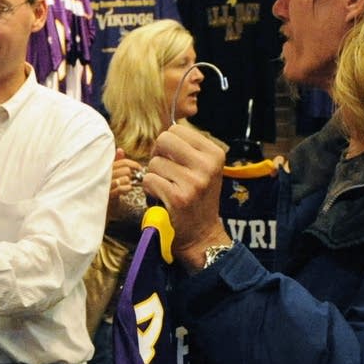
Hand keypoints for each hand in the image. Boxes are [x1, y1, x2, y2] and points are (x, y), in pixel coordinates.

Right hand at [107, 148, 145, 221]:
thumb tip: (120, 150)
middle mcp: (103, 173)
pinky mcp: (106, 194)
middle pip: (125, 169)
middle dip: (131, 175)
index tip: (139, 168)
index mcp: (104, 167)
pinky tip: (126, 190)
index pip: (121, 161)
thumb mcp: (110, 173)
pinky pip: (121, 188)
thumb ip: (115, 161)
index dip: (132, 164)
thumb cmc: (105, 188)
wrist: (96, 205)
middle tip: (130, 180)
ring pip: (125, 177)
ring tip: (126, 186)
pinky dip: (126, 188)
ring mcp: (104, 183)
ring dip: (129, 182)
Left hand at [142, 124, 231, 271]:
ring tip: (168, 188)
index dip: (167, 144)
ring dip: (154, 176)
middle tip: (165, 172)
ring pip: (154, 162)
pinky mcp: (179, 197)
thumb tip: (165, 128)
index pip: (176, 130)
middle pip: (164, 139)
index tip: (174, 160)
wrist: (202, 235)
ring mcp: (194, 182)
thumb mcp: (202, 168)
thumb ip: (187, 148)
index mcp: (215, 153)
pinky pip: (149, 179)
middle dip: (157, 154)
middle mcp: (207, 166)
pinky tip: (163, 198)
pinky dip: (149, 189)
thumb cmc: (197, 198)